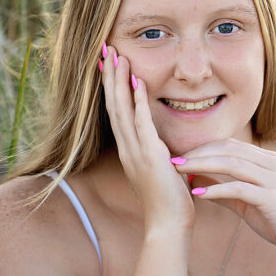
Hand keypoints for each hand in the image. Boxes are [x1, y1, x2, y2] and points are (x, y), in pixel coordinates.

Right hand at [100, 45, 193, 231]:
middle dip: (109, 76)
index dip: (111, 86)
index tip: (109, 63)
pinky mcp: (149, 156)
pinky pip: (141, 123)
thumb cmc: (169, 201)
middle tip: (105, 49)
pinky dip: (138, 102)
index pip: (117, 111)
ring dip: (119, 81)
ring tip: (117, 56)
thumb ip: (159, 154)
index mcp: (129, 150)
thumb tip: (165, 145)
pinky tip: (137, 82)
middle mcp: (127, 148)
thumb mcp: (162, 170)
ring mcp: (135, 152)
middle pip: (113, 105)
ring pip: (122, 109)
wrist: (168, 225)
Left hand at [174, 138, 275, 266]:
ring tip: (180, 171)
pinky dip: (217, 188)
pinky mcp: (274, 199)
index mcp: (269, 161)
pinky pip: (240, 188)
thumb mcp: (251, 204)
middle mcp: (273, 165)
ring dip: (203, 165)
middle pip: (228, 150)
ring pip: (232, 164)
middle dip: (198, 153)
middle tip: (173, 160)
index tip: (180, 156)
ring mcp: (275, 181)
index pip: (230, 146)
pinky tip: (198, 193)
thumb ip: (228, 193)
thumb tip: (199, 184)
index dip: (203, 148)